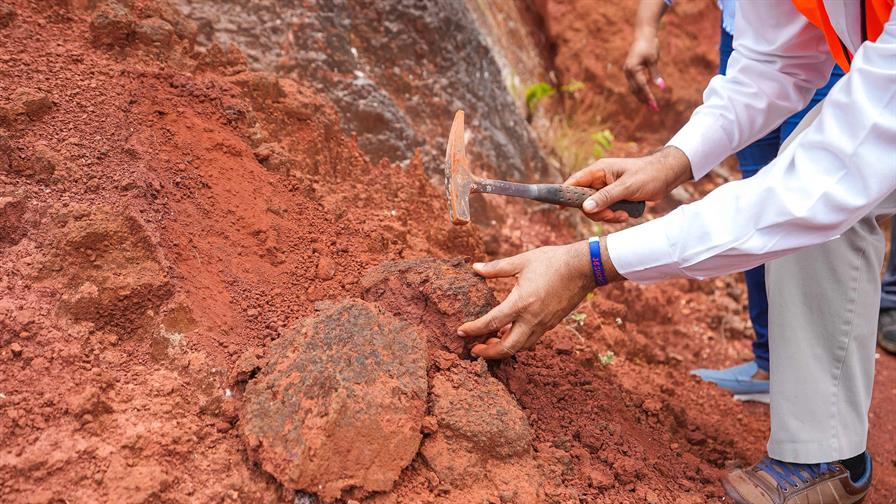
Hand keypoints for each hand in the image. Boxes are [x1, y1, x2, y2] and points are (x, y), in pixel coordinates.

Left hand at [457, 241, 597, 359]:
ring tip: (489, 342)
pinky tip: (509, 333)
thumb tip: (475, 268)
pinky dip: (517, 342)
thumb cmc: (552, 261)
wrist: (584, 267)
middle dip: (488, 353)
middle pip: (507, 347)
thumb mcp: (521, 261)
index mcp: (521, 302)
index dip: (473, 330)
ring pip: (521, 347)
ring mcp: (543, 324)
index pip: (492, 323)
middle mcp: (532, 319)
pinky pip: (531, 340)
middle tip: (473, 350)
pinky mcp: (551, 324)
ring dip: (503, 349)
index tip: (460, 332)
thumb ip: (496, 268)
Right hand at [565, 146, 691, 222]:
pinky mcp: (615, 198)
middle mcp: (600, 180)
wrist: (667, 176)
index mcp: (599, 170)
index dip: (565, 193)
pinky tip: (626, 214)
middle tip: (612, 214)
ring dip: (608, 216)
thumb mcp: (626, 187)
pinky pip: (606, 211)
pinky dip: (614, 216)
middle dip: (597, 212)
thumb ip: (605, 197)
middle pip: (584, 201)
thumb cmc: (648, 175)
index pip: (575, 181)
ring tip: (623, 215)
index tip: (560, 207)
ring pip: (596, 209)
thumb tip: (585, 208)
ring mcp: (607, 189)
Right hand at [624, 29, 663, 109]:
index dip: (649, 97)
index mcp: (633, 69)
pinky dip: (639, 89)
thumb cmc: (649, 45)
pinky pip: (634, 83)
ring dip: (641, 96)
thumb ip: (655, 75)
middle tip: (654, 108)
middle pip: (636, 90)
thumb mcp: (653, 60)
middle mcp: (628, 71)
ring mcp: (627, 70)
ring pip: (633, 87)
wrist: (643, 34)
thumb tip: (662, 87)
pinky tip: (645, 93)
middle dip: (644, 99)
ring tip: (649, 104)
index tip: (655, 105)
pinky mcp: (629, 69)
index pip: (642, 87)